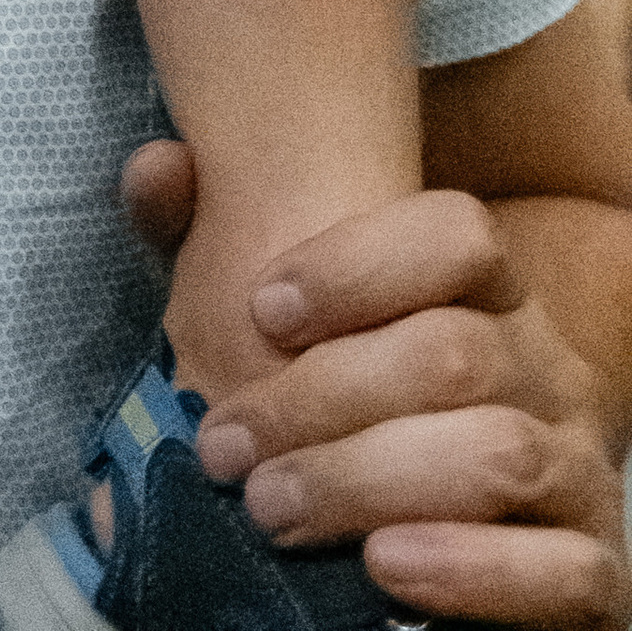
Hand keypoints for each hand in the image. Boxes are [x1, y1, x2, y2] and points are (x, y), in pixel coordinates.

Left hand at [122, 156, 628, 624]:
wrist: (439, 560)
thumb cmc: (346, 422)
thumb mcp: (276, 337)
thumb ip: (206, 246)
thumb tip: (154, 169)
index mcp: (487, 298)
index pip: (459, 234)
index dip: (360, 263)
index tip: (259, 307)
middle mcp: (546, 370)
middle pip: (452, 352)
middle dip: (321, 399)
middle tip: (224, 447)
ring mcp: (578, 471)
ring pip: (498, 454)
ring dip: (367, 481)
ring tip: (271, 508)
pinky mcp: (594, 574)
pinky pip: (564, 571)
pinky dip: (472, 571)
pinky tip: (385, 565)